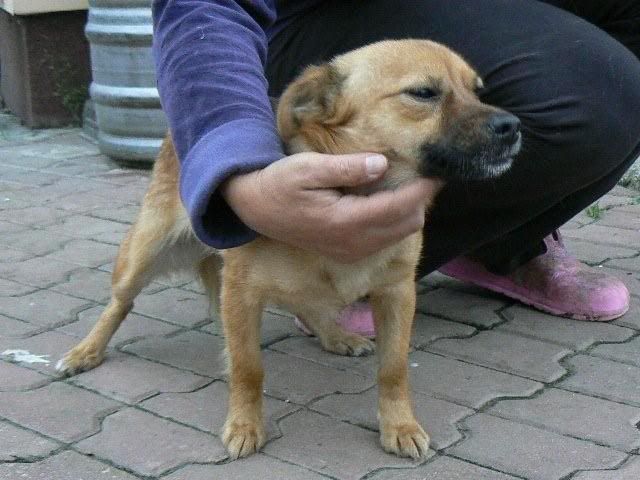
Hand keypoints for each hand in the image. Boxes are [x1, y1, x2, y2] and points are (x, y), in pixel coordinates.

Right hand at [221, 152, 441, 262]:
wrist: (256, 209)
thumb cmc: (279, 183)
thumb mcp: (307, 168)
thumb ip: (346, 168)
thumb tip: (382, 164)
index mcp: (344, 221)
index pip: (398, 207)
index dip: (422, 190)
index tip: (437, 171)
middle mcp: (352, 242)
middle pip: (407, 224)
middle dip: (420, 200)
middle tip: (423, 173)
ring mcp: (351, 251)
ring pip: (399, 233)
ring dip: (410, 210)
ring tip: (408, 183)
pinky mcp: (348, 252)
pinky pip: (386, 239)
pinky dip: (396, 220)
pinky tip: (388, 199)